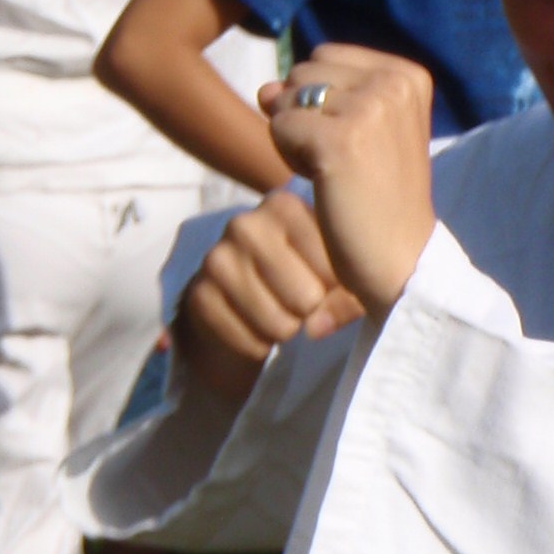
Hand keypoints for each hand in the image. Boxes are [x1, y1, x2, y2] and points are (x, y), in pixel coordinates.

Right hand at [179, 190, 362, 402]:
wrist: (244, 307)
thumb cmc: (304, 281)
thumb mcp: (340, 275)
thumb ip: (354, 289)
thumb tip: (318, 321)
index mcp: (284, 206)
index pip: (335, 266)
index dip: (339, 289)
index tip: (327, 284)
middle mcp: (244, 225)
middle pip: (307, 298)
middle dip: (312, 313)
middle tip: (302, 305)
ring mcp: (216, 259)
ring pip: (279, 324)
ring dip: (286, 332)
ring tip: (279, 314)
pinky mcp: (199, 296)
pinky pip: (250, 342)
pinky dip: (259, 346)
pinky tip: (254, 327)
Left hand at [262, 45, 437, 320]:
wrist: (403, 260)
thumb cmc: (378, 200)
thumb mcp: (357, 131)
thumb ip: (313, 95)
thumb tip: (265, 89)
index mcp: (407, 75)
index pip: (325, 58)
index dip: (323, 103)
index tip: (359, 145)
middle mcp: (393, 82)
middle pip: (303, 72)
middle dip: (306, 117)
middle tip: (346, 163)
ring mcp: (370, 108)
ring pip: (287, 98)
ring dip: (295, 138)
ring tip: (336, 173)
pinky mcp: (340, 139)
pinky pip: (279, 127)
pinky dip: (289, 158)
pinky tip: (324, 183)